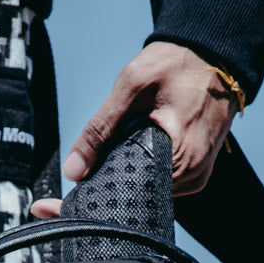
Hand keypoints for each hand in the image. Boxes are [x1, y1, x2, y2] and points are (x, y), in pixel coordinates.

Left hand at [30, 42, 238, 217]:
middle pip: (134, 200)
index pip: (126, 193)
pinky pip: (156, 183)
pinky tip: (113, 167)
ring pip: (143, 193)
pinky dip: (133, 175)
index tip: (47, 208)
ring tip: (83, 180)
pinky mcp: (193, 172)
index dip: (86, 202)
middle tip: (51, 203)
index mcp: (181, 160)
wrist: (216, 54)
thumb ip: (100, 128)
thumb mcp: (132, 85)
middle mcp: (192, 178)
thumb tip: (73, 171)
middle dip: (96, 197)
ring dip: (115, 184)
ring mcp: (195, 178)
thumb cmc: (176, 62)